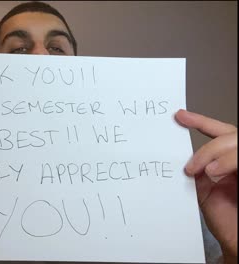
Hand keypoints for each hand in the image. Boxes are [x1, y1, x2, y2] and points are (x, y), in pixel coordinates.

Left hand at [175, 109, 236, 261]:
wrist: (237, 243)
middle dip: (210, 146)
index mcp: (228, 162)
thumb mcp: (205, 191)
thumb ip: (199, 171)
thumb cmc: (226, 220)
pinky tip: (216, 172)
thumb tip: (183, 156)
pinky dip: (230, 160)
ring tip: (207, 171)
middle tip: (191, 166)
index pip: (220, 133)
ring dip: (219, 153)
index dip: (201, 122)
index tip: (179, 116)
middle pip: (231, 135)